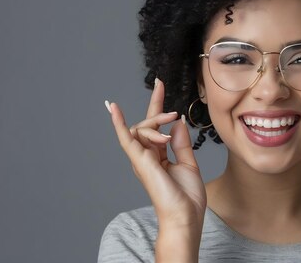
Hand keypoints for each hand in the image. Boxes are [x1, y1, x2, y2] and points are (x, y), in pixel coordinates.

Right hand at [106, 78, 206, 231]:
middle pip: (147, 123)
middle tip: (174, 114)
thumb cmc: (187, 197)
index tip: (160, 83)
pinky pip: (126, 138)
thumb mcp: (188, 163)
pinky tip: (112, 108)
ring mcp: (140, 158)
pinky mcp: (139, 161)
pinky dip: (118, 123)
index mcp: (157, 156)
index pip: (155, 123)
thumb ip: (181, 142)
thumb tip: (177, 122)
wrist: (184, 216)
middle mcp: (146, 155)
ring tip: (168, 137)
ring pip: (141, 128)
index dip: (157, 102)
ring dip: (154, 124)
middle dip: (159, 112)